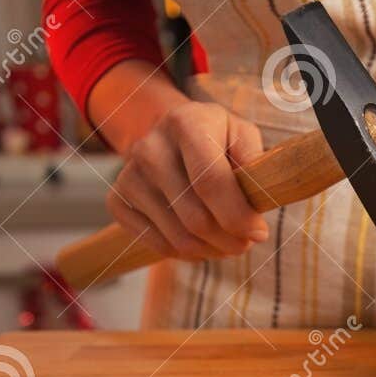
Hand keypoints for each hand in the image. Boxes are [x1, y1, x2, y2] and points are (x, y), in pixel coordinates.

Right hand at [106, 99, 269, 260]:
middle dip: (229, 241)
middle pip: (195, 218)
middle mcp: (150, 147)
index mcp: (186, 123)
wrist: (172, 135)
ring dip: (211, 251)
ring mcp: (129, 174)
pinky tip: (199, 242)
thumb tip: (259, 199)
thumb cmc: (216, 139)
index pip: (211, 182)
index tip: (258, 233)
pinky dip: (184, 253)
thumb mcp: (241, 135)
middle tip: (244, 243)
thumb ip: (255, 161)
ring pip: (179, 238)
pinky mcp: (116, 199)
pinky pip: (155, 244)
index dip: (238, 217)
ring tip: (225, 243)